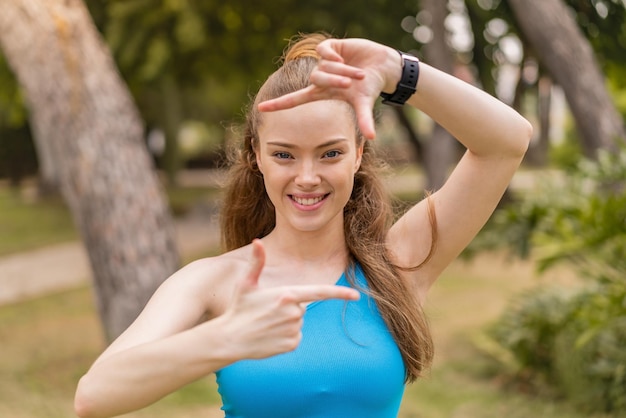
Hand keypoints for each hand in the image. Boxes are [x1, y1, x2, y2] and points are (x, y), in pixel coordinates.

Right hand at [221, 239, 359, 358]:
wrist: (230, 338)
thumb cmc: (239, 308)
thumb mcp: (247, 284)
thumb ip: (257, 262)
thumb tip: (257, 241)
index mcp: (287, 295)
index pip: (320, 292)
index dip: (340, 293)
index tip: (357, 295)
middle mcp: (294, 313)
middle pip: (302, 307)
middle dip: (288, 308)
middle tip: (267, 311)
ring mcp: (294, 330)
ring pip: (298, 322)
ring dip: (286, 323)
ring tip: (267, 324)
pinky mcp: (292, 344)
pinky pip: (296, 337)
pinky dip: (285, 337)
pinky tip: (270, 336)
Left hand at [258, 38, 401, 139]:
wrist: (382, 67)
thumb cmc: (370, 87)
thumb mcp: (365, 103)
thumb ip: (364, 120)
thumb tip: (372, 137)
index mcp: (321, 92)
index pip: (294, 100)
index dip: (278, 105)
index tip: (260, 109)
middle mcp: (319, 77)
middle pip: (315, 79)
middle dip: (334, 81)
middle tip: (350, 85)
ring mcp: (324, 62)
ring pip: (323, 66)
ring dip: (341, 71)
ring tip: (358, 75)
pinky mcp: (331, 47)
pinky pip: (323, 51)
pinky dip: (332, 56)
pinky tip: (343, 59)